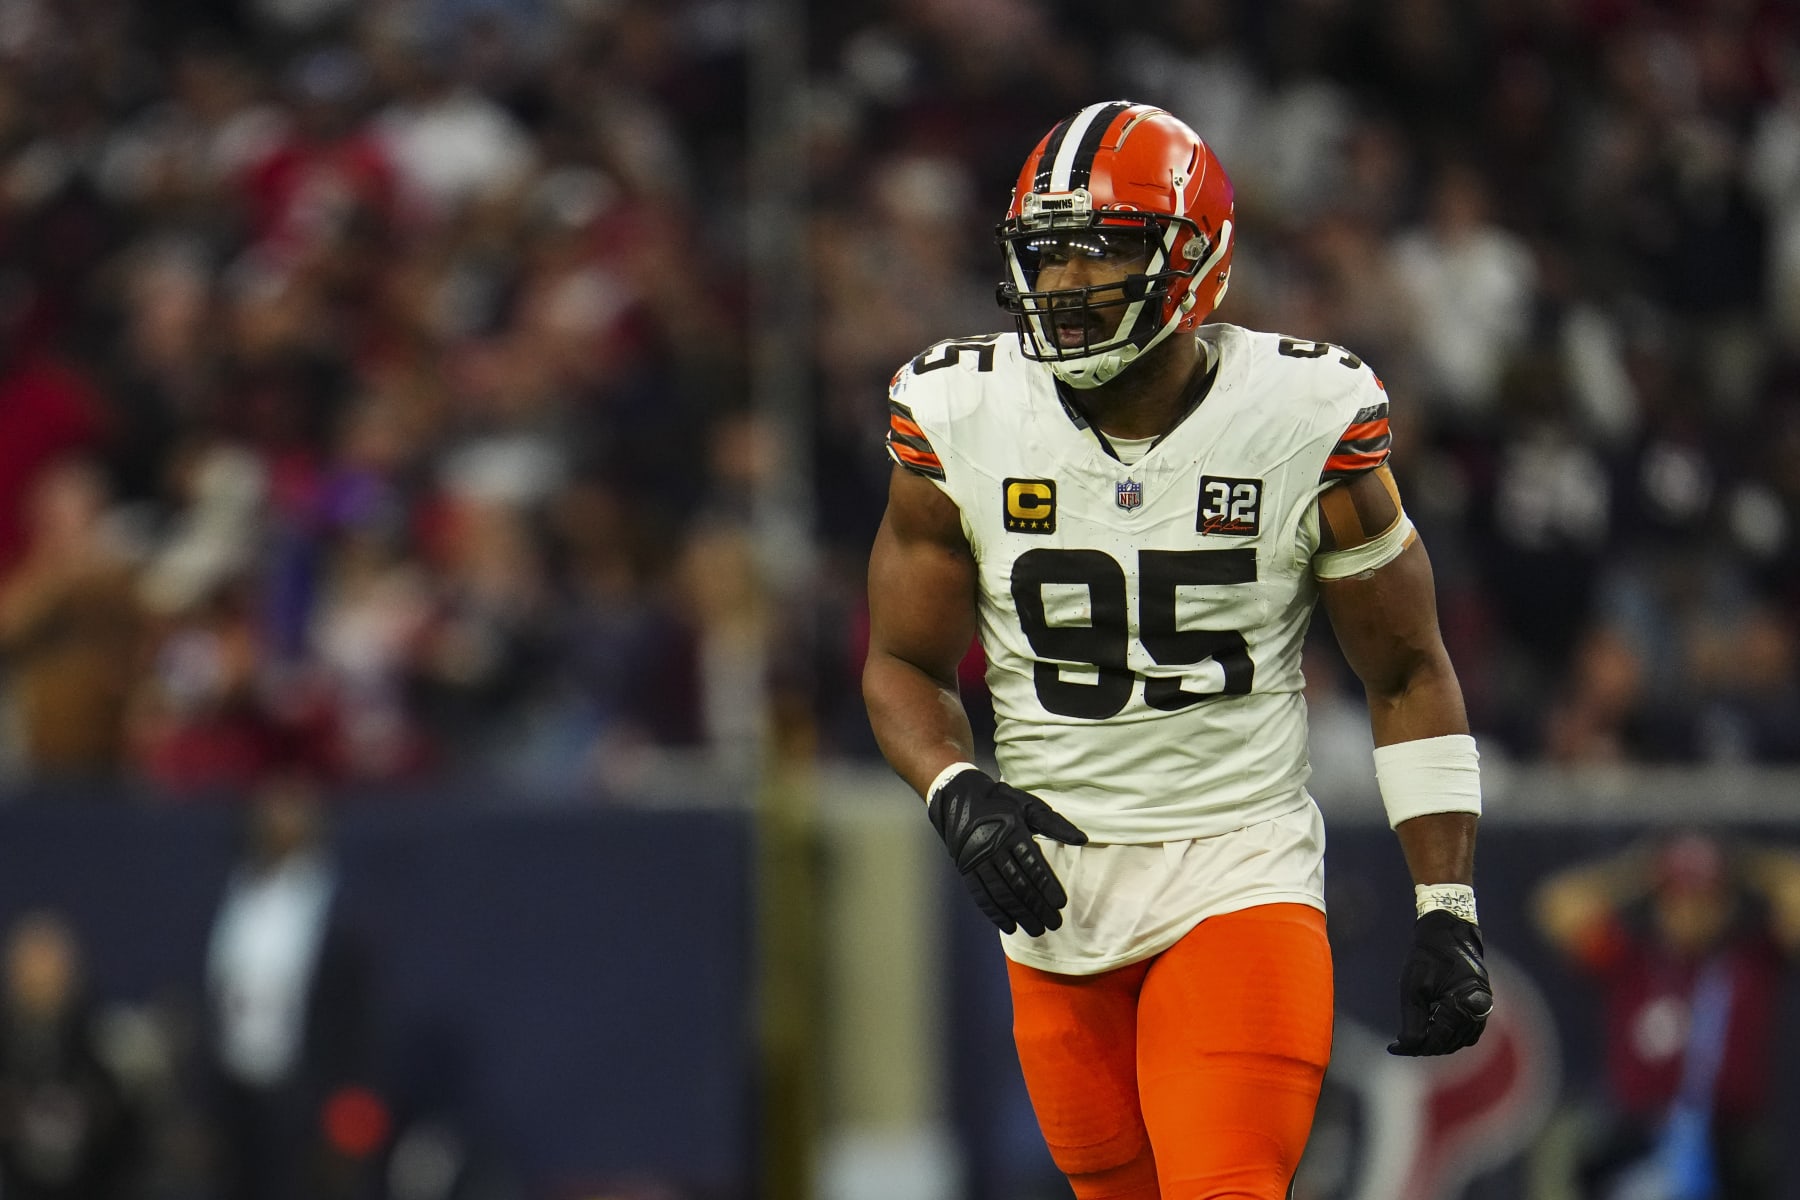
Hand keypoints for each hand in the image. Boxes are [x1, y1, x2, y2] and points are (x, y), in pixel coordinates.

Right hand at [928, 769, 1086, 935]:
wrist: (957, 796)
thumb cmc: (999, 801)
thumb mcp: (1028, 805)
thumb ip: (1054, 824)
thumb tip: (1082, 839)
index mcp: (1012, 831)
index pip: (1032, 864)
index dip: (1047, 886)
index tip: (1060, 904)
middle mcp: (993, 847)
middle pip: (1019, 883)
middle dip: (1037, 906)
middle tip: (1054, 923)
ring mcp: (977, 860)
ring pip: (1001, 893)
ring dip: (1020, 914)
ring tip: (1036, 930)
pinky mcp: (966, 869)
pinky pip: (981, 895)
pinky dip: (995, 912)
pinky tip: (1009, 926)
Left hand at [1388, 909, 1492, 1055]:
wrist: (1448, 931)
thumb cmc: (1428, 957)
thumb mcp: (1413, 990)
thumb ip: (1413, 1021)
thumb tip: (1408, 1047)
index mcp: (1464, 1004)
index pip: (1438, 1039)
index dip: (1414, 1047)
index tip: (1392, 1047)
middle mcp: (1479, 1009)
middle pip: (1449, 1042)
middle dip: (1424, 1046)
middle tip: (1400, 1044)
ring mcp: (1483, 1008)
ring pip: (1459, 1039)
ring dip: (1437, 1042)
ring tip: (1412, 1037)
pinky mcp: (1481, 1005)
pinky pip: (1466, 1030)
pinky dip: (1448, 1034)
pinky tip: (1430, 1029)